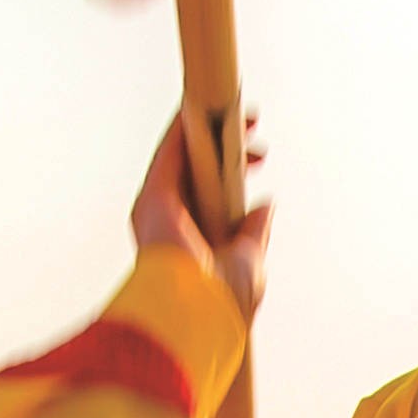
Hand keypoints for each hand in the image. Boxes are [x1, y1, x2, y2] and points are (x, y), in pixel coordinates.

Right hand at [131, 110, 272, 323]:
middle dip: (227, 144)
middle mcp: (173, 223)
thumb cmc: (222, 301)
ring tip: (235, 105)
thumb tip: (263, 208)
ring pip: (183, 156)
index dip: (236, 169)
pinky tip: (200, 103)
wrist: (197, 314)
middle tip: (254, 129)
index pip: (213, 193)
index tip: (259, 157)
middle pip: (198, 170)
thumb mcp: (250, 263)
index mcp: (195, 241)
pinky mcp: (154, 195)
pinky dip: (184, 126)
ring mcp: (160, 208)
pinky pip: (170, 151)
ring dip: (207, 127)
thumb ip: (254, 234)